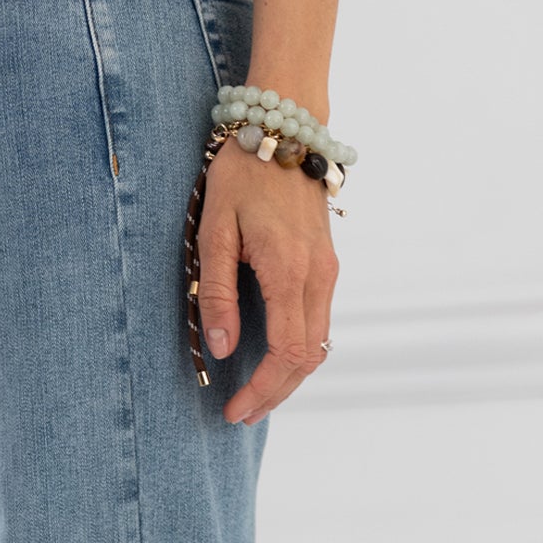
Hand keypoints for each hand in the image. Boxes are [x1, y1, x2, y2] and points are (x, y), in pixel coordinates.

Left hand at [196, 140, 338, 423]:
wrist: (283, 128)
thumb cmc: (240, 174)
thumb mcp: (214, 230)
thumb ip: (218, 292)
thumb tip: (223, 349)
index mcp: (288, 270)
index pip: (286, 352)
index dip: (262, 389)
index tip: (234, 410)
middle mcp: (318, 275)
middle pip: (308, 357)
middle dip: (276, 393)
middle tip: (240, 415)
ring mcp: (328, 270)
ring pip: (319, 343)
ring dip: (290, 376)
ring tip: (255, 395)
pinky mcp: (327, 264)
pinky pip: (319, 321)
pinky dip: (299, 350)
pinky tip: (272, 359)